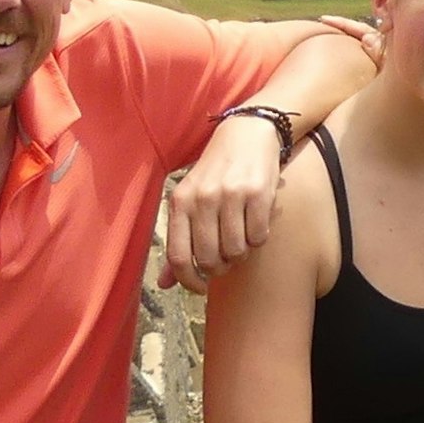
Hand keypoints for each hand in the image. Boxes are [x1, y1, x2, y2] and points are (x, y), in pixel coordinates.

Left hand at [162, 116, 290, 286]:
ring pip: (236, 251)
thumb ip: (179, 241)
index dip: (189, 281)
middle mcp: (202, 198)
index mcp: (179, 202)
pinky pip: (259, 237)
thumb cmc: (215, 174)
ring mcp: (230, 194)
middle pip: (209, 259)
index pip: (178, 257)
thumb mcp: (189, 201)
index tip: (200, 288)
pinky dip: (259, 239)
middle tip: (226, 260)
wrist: (247, 134)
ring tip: (241, 239)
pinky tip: (256, 225)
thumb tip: (164, 284)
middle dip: (220, 268)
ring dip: (241, 254)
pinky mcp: (258, 192)